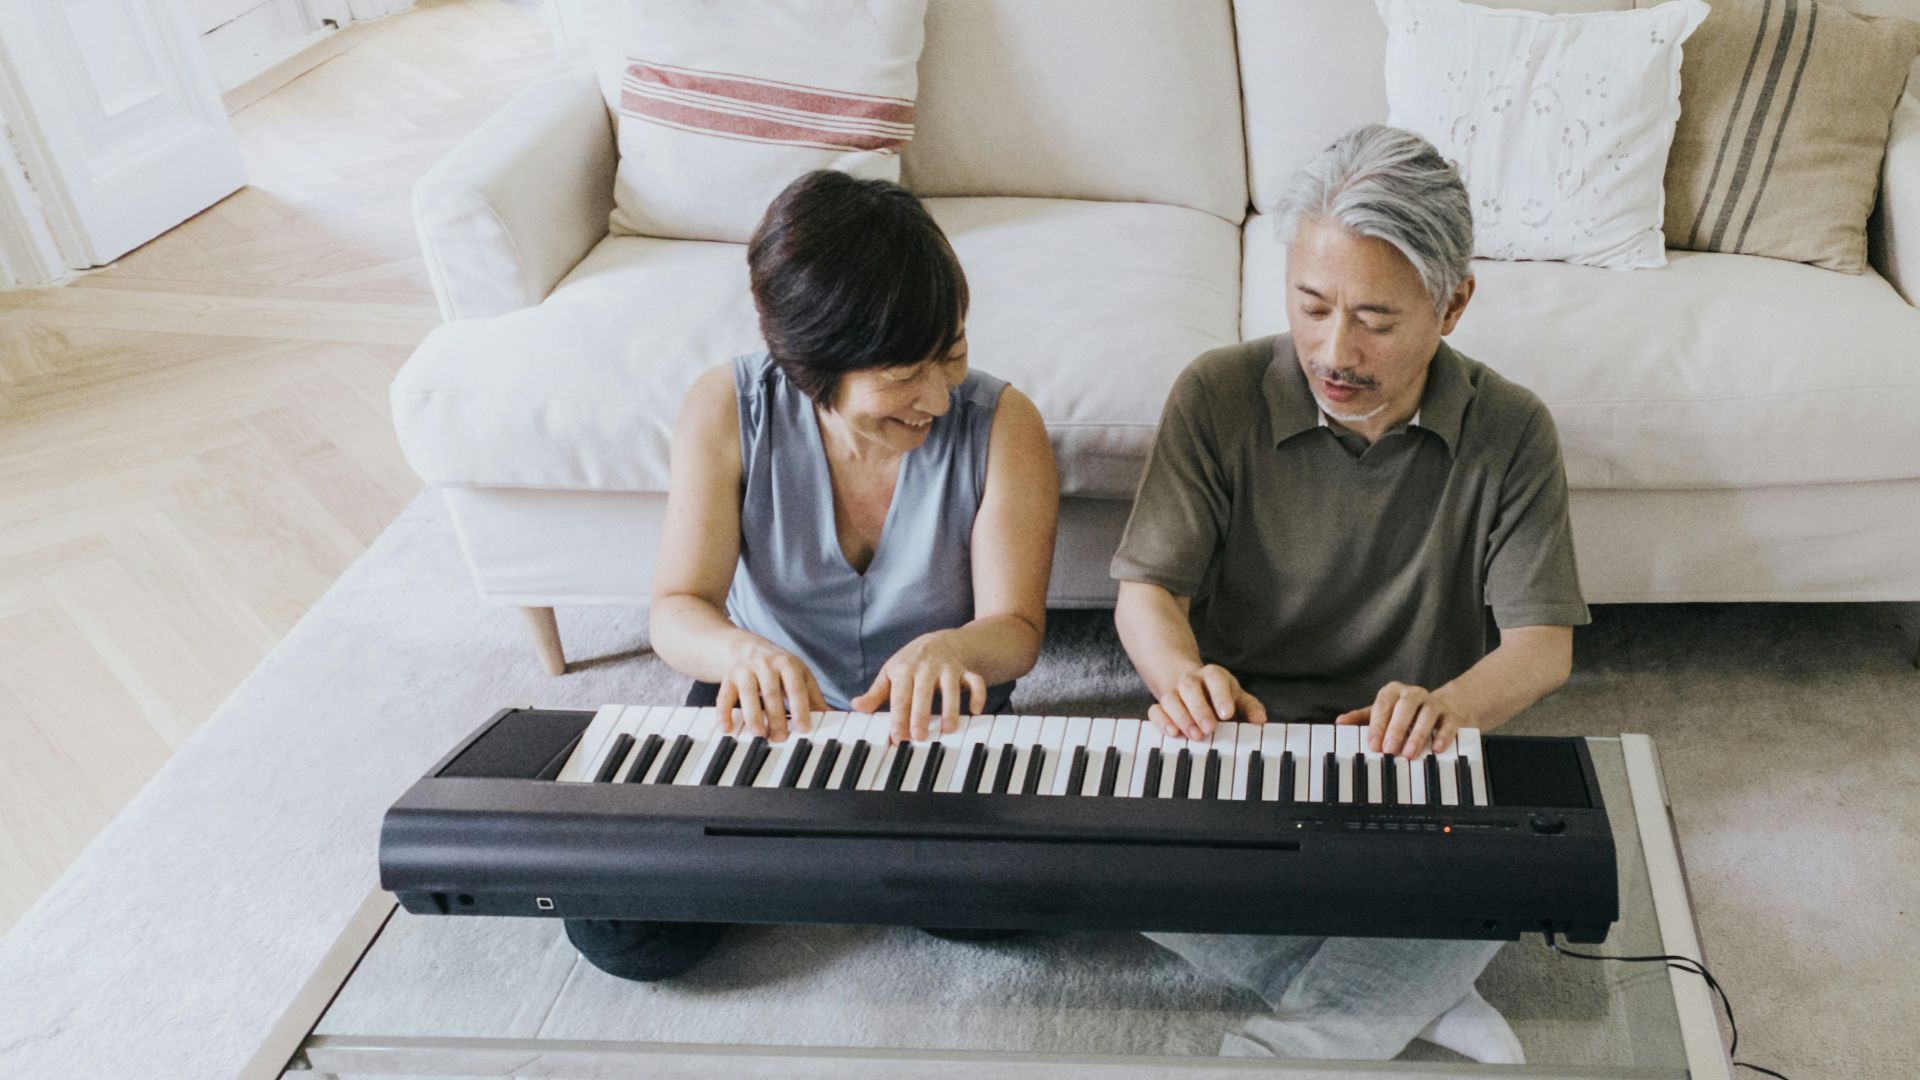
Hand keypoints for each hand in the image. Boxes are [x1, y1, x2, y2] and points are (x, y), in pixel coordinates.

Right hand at [714, 641, 824, 741]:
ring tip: (759, 735)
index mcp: (787, 664)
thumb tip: (831, 717)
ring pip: (747, 693)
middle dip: (776, 716)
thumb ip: (812, 696)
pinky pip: (724, 696)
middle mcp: (765, 664)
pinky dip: (724, 712)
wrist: (744, 646)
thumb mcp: (798, 674)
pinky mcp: (728, 678)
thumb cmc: (777, 666)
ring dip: (753, 715)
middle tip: (781, 738)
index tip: (803, 728)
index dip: (799, 707)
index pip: (795, 686)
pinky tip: (727, 727)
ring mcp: (745, 670)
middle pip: (771, 692)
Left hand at [851, 632, 987, 741]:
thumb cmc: (912, 662)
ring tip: (949, 729)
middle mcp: (926, 667)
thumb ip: (876, 693)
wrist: (943, 639)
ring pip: (950, 687)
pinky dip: (978, 694)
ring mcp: (947, 667)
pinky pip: (974, 680)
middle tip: (919, 737)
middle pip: (923, 693)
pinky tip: (975, 711)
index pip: (900, 697)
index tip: (897, 737)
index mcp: (904, 669)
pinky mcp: (965, 670)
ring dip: (951, 708)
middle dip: (921, 715)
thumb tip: (857, 706)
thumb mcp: (891, 673)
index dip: (898, 717)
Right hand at [1149, 664, 1265, 739]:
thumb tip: (1260, 720)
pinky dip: (1162, 722)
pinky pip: (1155, 710)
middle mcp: (1190, 681)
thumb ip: (1249, 707)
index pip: (1215, 679)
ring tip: (1195, 736)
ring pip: (1170, 698)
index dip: (1220, 696)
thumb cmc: (1218, 694)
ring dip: (1182, 718)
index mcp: (1212, 676)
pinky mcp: (1161, 705)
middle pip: (1189, 687)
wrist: (1191, 683)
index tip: (1227, 714)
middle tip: (1209, 728)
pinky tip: (1173, 733)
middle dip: (1199, 709)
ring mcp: (1174, 692)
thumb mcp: (1237, 696)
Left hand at [1335, 682, 1465, 757]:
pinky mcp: (1451, 714)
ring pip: (1427, 713)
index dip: (1377, 724)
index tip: (1373, 745)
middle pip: (1405, 706)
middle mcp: (1413, 694)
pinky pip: (1449, 722)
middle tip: (1389, 750)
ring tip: (1409, 753)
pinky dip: (1443, 735)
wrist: (1441, 708)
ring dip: (1418, 734)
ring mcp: (1434, 702)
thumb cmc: (1403, 714)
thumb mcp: (1381, 714)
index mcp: (1393, 692)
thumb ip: (1361, 718)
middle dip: (1396, 728)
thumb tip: (1339, 722)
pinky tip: (1436, 749)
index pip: (1383, 704)